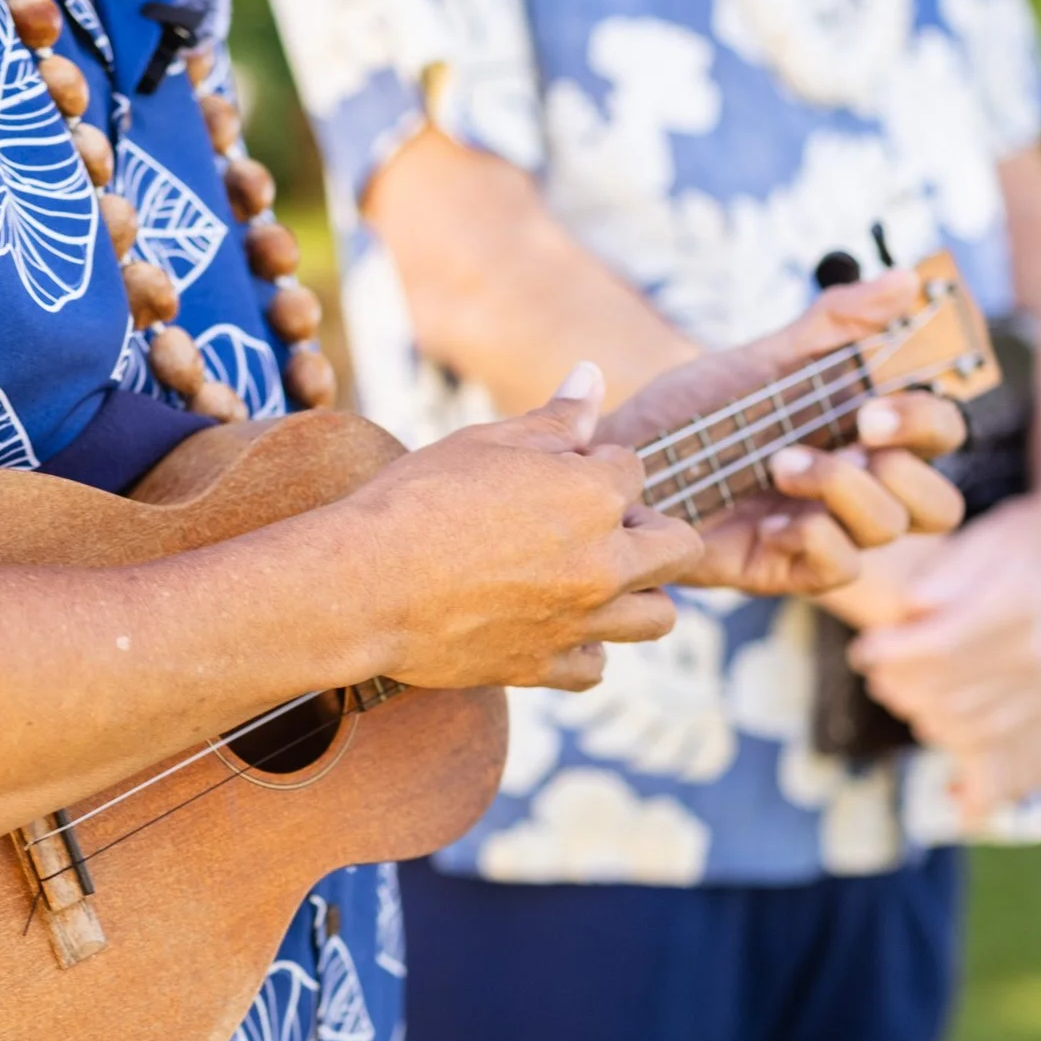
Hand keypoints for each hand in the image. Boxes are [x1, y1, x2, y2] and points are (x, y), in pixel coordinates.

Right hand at [345, 364, 703, 691]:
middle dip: (647, 528)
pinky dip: (585, 647)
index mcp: (593, 496)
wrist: (362, 585)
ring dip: (637, 593)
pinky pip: (596, 666)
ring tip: (592, 577)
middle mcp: (603, 563)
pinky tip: (552, 623)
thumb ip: (554, 418)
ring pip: (659, 617)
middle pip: (677, 545)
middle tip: (594, 524)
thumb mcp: (485, 443)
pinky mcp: (544, 666)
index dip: (596, 464)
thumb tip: (592, 374)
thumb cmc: (416, 501)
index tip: (555, 472)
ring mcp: (579, 621)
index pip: (634, 469)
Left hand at [599, 273, 969, 594]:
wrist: (620, 464)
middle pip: (940, 503)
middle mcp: (858, 489)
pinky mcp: (789, 569)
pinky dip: (814, 537)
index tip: (876, 403)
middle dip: (909, 467)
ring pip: (889, 528)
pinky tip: (768, 517)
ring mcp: (827, 532)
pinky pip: (839, 567)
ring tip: (781, 463)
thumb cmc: (692, 415)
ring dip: (843, 488)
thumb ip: (834, 325)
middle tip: (858, 430)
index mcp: (863, 436)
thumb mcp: (759, 360)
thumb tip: (908, 279)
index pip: (940, 436)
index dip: (928, 421)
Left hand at [846, 490, 1040, 820]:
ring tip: (900, 699)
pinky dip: (991, 789)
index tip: (862, 652)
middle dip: (903, 690)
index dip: (894, 654)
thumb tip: (913, 604)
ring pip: (978, 730)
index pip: (944, 646)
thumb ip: (949, 570)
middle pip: (954, 694)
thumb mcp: (983, 538)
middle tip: (875, 676)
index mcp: (1020, 607)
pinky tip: (961, 804)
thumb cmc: (1015, 542)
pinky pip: (1027, 764)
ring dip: (930, 722)